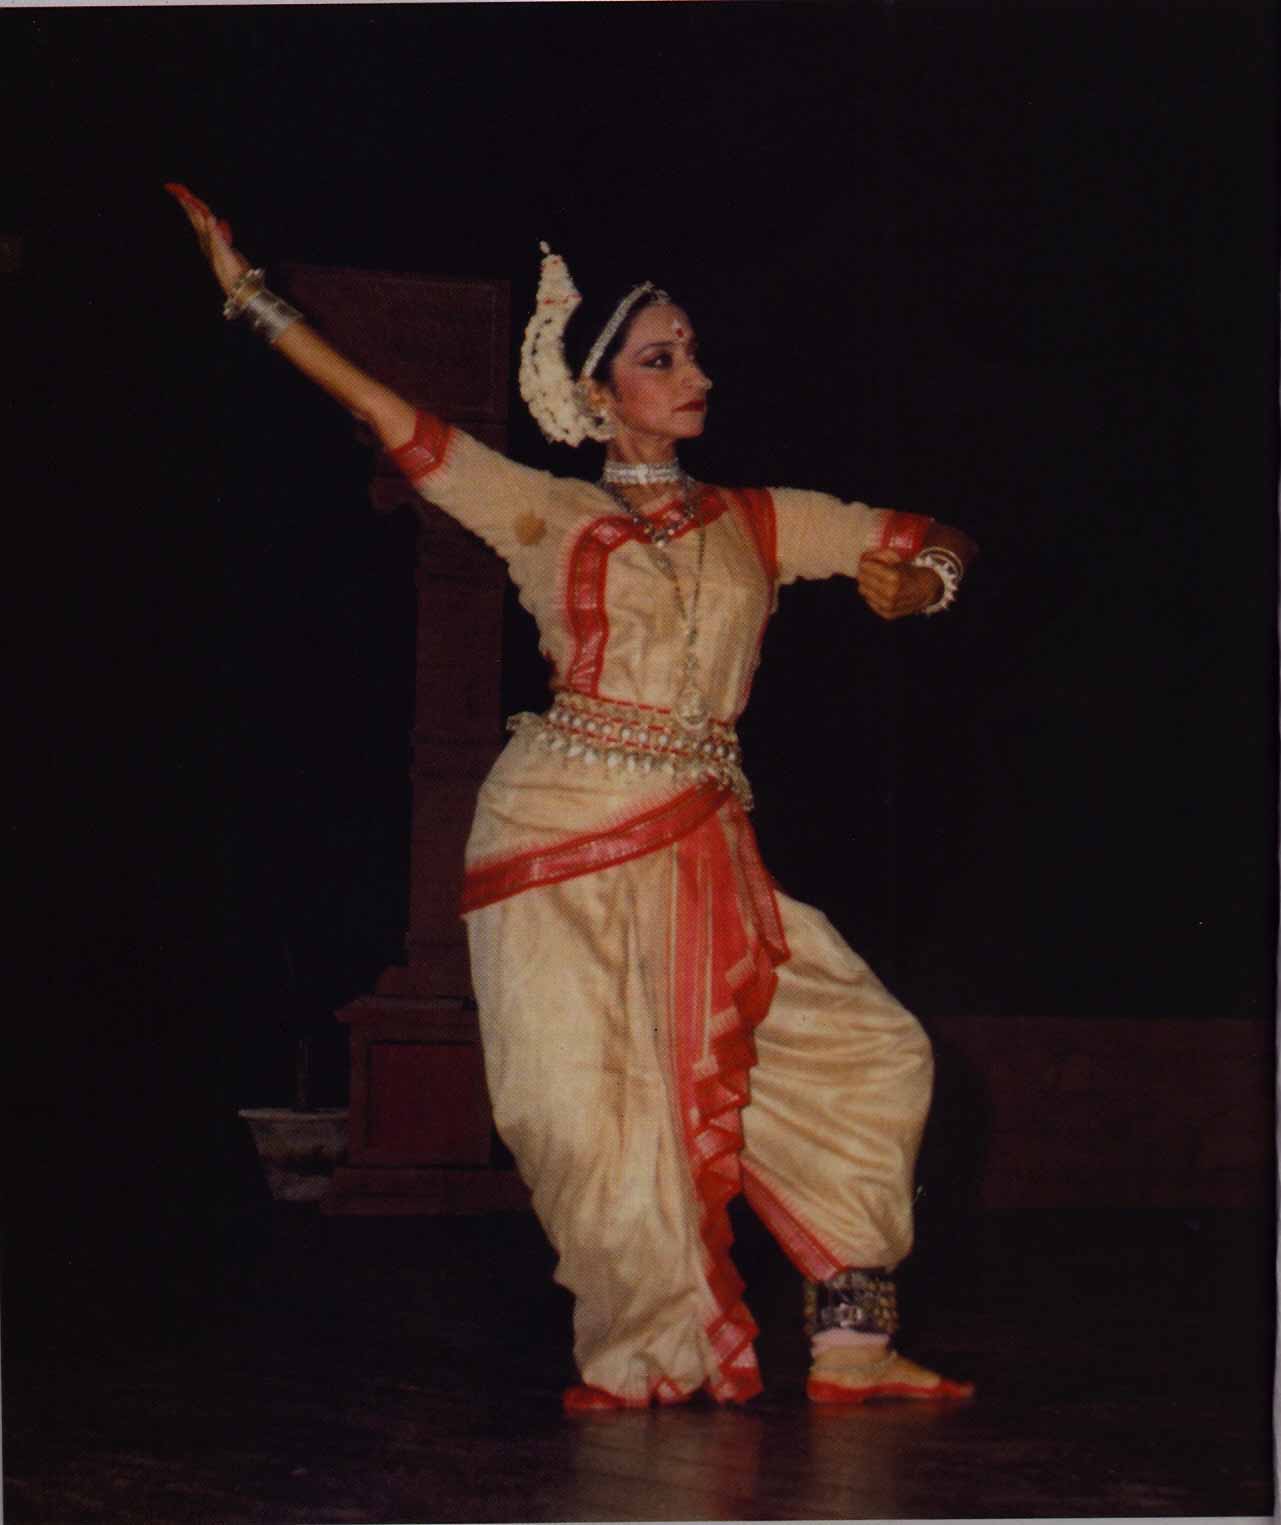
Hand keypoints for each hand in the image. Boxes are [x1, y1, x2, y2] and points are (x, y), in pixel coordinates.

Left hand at [164, 182, 248, 296]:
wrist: (239, 287)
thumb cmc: (230, 271)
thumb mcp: (222, 251)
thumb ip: (215, 234)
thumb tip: (209, 217)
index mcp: (206, 236)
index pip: (194, 213)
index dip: (185, 200)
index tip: (174, 188)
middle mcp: (208, 239)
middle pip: (195, 216)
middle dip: (187, 202)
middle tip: (177, 190)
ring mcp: (216, 243)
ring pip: (205, 223)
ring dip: (199, 211)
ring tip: (193, 202)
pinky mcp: (225, 249)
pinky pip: (218, 231)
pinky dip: (217, 224)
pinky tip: (220, 223)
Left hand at [856, 548, 941, 620]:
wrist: (924, 591)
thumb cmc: (910, 573)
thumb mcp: (898, 559)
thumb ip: (880, 555)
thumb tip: (865, 557)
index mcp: (894, 577)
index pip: (866, 568)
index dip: (865, 564)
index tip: (865, 563)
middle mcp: (890, 593)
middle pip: (863, 580)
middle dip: (863, 573)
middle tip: (866, 571)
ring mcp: (888, 606)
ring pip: (863, 591)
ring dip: (866, 584)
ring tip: (872, 581)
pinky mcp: (887, 614)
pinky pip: (869, 602)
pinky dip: (871, 595)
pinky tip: (878, 591)